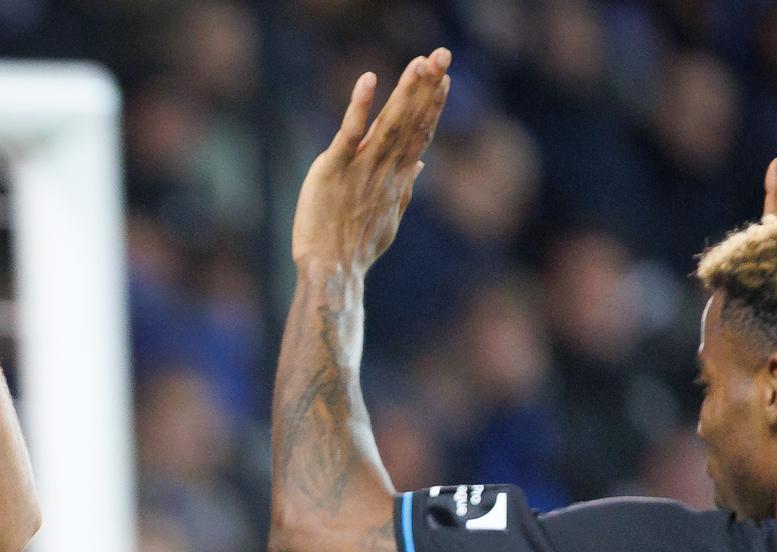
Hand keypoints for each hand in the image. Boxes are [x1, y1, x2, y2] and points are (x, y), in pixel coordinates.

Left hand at [292, 49, 451, 273]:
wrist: (332, 273)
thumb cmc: (355, 250)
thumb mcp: (387, 219)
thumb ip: (404, 188)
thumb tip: (419, 164)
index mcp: (396, 179)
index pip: (419, 135)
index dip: (432, 105)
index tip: (444, 78)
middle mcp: (384, 170)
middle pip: (410, 121)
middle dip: (427, 87)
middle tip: (443, 54)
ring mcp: (360, 169)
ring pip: (389, 123)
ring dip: (406, 91)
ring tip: (421, 62)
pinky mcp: (332, 169)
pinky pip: (348, 134)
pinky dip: (359, 107)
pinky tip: (369, 80)